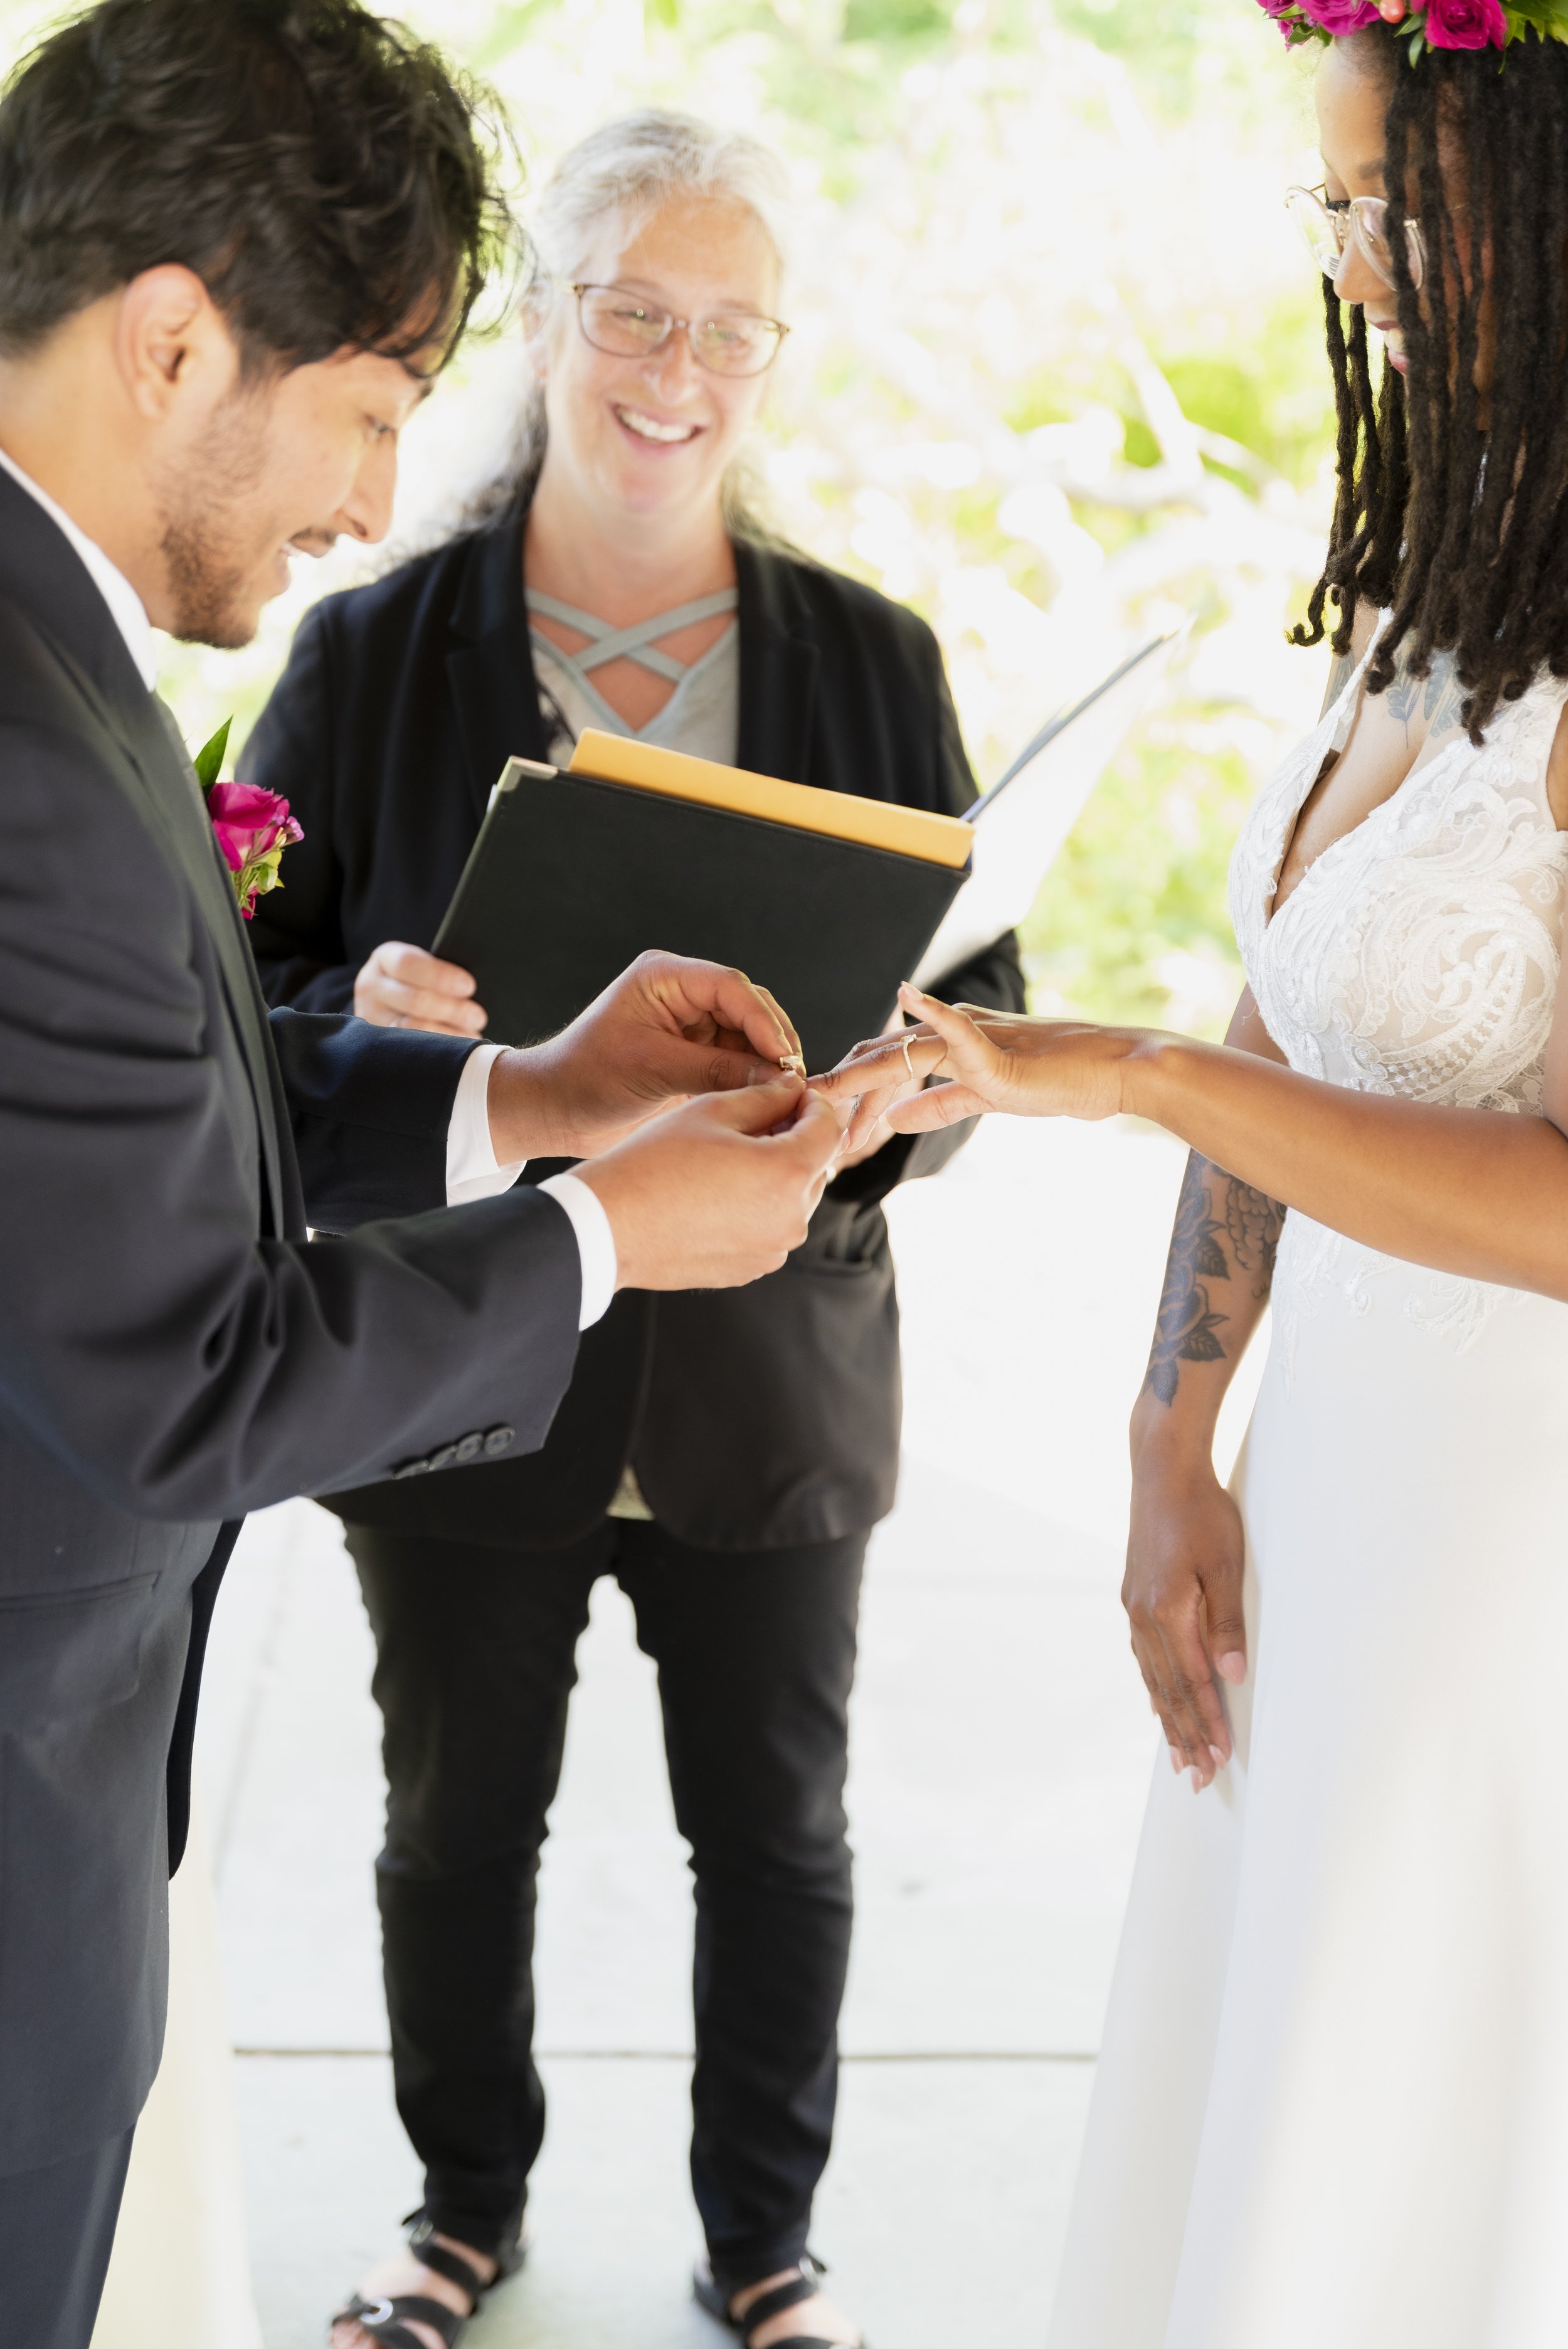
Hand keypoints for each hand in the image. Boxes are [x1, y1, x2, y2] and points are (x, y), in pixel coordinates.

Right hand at [355, 941, 487, 1038]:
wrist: (387, 1000)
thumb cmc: (418, 979)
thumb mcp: (422, 965)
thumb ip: (439, 972)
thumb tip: (470, 988)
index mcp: (385, 958)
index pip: (408, 964)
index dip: (440, 976)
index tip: (468, 986)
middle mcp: (372, 987)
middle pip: (414, 1000)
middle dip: (451, 1009)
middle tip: (478, 1016)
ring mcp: (372, 1018)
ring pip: (413, 1029)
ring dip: (449, 1033)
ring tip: (472, 1032)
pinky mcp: (379, 1044)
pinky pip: (413, 1050)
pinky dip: (440, 1049)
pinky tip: (459, 1048)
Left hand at [487, 950, 803, 1164]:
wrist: (554, 1110)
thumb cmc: (587, 1079)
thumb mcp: (655, 1071)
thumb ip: (717, 1070)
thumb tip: (776, 1078)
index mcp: (663, 977)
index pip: (731, 987)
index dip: (763, 1021)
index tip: (783, 1058)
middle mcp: (680, 993)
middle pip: (747, 1008)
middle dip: (771, 1042)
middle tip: (793, 1080)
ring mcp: (688, 1024)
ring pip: (747, 1036)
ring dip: (765, 1063)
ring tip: (784, 1094)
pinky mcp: (692, 1053)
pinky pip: (734, 1059)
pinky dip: (751, 1078)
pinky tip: (765, 1099)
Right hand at [575, 1077, 847, 1290]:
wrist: (609, 1226)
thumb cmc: (653, 1164)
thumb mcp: (712, 1112)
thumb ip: (765, 1096)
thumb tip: (792, 1090)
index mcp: (788, 1173)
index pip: (828, 1127)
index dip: (812, 1102)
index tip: (790, 1093)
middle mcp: (792, 1219)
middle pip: (814, 1165)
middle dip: (794, 1138)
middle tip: (755, 1119)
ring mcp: (772, 1250)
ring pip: (793, 1198)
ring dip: (776, 1173)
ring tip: (730, 1156)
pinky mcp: (750, 1268)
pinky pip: (769, 1227)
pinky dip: (757, 1206)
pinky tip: (717, 1191)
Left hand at [813, 983, 1151, 1153]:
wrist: (1114, 1073)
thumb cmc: (1059, 1082)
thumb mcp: (987, 1098)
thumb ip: (940, 1104)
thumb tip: (895, 1119)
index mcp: (950, 1045)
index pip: (884, 1068)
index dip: (848, 1097)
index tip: (818, 1128)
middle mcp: (955, 1032)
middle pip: (881, 1059)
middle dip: (839, 1090)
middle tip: (798, 1114)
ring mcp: (977, 1038)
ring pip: (904, 1052)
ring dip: (860, 1076)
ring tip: (822, 1092)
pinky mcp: (1002, 1053)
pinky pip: (962, 1031)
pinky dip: (936, 1012)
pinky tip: (908, 998)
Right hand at [1123, 1439, 1246, 1789]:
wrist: (1161, 1469)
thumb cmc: (1202, 1511)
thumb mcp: (1227, 1565)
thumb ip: (1227, 1623)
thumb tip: (1232, 1677)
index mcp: (1168, 1611)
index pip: (1192, 1683)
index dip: (1207, 1723)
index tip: (1219, 1759)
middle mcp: (1143, 1616)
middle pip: (1166, 1690)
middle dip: (1184, 1736)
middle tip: (1196, 1777)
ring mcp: (1133, 1606)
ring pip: (1151, 1676)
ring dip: (1167, 1718)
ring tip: (1177, 1754)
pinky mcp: (1132, 1595)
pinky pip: (1141, 1655)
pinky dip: (1152, 1685)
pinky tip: (1156, 1702)